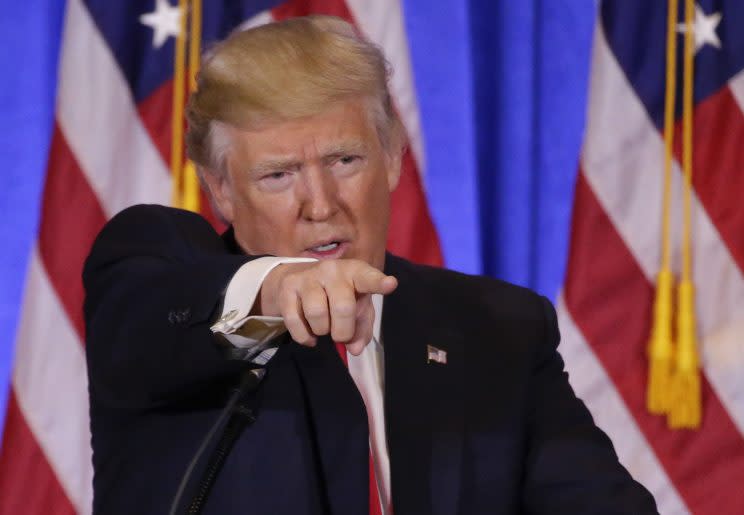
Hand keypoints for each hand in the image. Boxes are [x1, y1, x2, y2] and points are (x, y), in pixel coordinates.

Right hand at [258, 259, 397, 354]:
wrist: (297, 277)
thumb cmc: (338, 294)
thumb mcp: (356, 307)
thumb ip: (362, 328)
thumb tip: (354, 349)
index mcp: (356, 272)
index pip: (368, 278)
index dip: (379, 283)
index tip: (390, 284)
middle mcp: (333, 270)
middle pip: (343, 307)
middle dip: (343, 331)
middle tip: (341, 335)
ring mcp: (308, 276)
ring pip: (317, 314)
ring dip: (322, 331)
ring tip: (323, 327)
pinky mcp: (288, 287)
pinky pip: (295, 321)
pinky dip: (304, 336)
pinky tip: (309, 335)